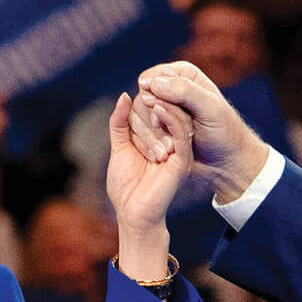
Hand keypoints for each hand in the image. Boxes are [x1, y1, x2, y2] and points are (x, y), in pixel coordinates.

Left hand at [106, 89, 191, 252]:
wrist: (132, 214)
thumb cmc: (125, 186)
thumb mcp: (119, 148)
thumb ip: (120, 123)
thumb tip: (124, 96)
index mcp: (157, 140)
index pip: (152, 112)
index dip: (144, 99)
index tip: (136, 90)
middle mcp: (170, 144)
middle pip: (164, 113)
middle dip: (153, 100)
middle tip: (145, 86)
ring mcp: (178, 152)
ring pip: (175, 119)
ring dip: (162, 104)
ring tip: (151, 95)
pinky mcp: (182, 160)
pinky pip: (181, 133)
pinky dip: (170, 117)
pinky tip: (158, 108)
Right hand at [135, 60, 271, 202]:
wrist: (226, 163)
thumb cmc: (224, 134)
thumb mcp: (209, 108)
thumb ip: (184, 92)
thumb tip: (153, 83)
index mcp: (184, 75)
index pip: (152, 79)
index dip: (153, 97)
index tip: (160, 115)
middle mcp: (171, 90)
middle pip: (143, 98)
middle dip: (153, 119)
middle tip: (168, 139)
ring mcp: (164, 111)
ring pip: (139, 117)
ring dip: (152, 134)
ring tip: (168, 149)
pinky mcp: (160, 131)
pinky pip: (141, 133)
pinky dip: (150, 144)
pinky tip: (163, 154)